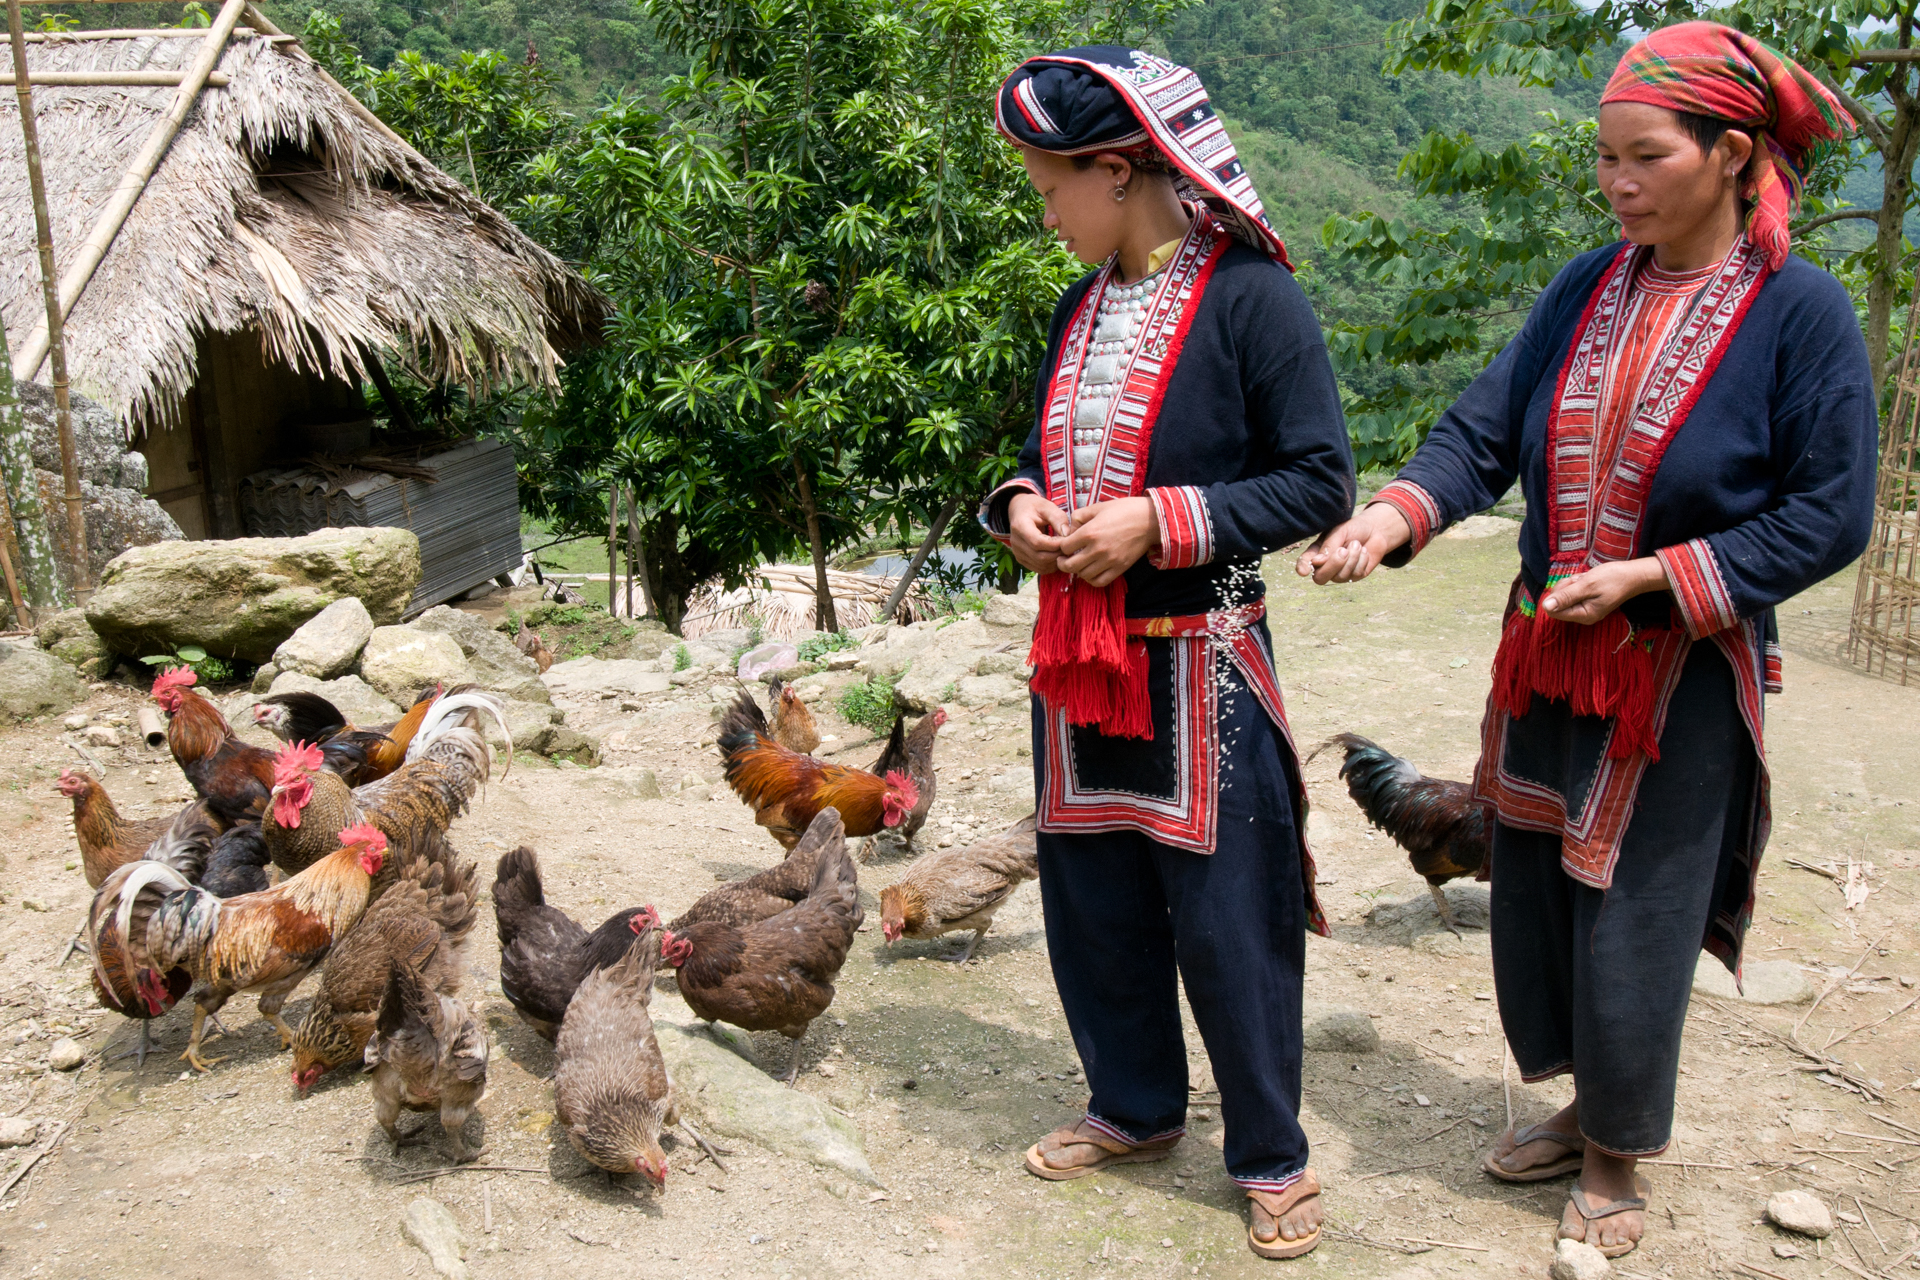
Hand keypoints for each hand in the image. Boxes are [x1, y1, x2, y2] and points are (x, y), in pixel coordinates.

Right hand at [1006, 491, 1070, 574]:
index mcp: (1020, 526)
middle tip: (1071, 547)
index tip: (1069, 539)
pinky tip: (1058, 556)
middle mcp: (1015, 542)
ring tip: (1066, 551)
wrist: (1019, 510)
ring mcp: (1017, 553)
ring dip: (1056, 561)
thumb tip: (1068, 535)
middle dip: (1058, 554)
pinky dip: (1051, 566)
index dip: (1056, 544)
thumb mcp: (1047, 507)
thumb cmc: (1035, 507)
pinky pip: (1038, 569)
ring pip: (1040, 565)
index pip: (1038, 542)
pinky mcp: (1021, 560)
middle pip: (1040, 556)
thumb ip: (1058, 518)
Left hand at [1055, 497, 1160, 588]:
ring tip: (1079, 564)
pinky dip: (1092, 579)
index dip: (1062, 546)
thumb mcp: (1098, 506)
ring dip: (1077, 571)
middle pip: (1070, 565)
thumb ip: (1079, 516)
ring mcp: (1109, 561)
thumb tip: (1069, 530)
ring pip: (1083, 575)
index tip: (1065, 545)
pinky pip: (1099, 581)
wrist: (1149, 520)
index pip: (1065, 547)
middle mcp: (1097, 549)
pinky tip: (1091, 572)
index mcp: (1090, 532)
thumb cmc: (1124, 510)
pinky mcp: (1119, 568)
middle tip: (1064, 559)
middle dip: (1063, 563)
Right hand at [1295, 503, 1411, 583]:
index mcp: (1317, 551)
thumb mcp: (1339, 532)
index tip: (1303, 571)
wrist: (1375, 530)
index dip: (1302, 567)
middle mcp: (1326, 565)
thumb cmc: (1353, 528)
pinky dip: (1362, 560)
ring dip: (1351, 559)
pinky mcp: (1354, 576)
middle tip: (1343, 550)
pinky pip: (1355, 575)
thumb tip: (1317, 562)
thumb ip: (1328, 546)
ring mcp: (1340, 573)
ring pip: (1339, 577)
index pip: (1305, 562)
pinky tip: (1364, 551)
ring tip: (1357, 544)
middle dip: (1332, 565)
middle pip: (1320, 578)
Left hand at [1538, 557, 1668, 624]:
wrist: (1633, 575)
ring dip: (1572, 583)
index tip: (1571, 585)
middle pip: (1557, 602)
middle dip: (1566, 587)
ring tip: (1587, 580)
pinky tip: (1589, 580)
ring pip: (1564, 595)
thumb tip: (1545, 607)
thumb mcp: (1587, 585)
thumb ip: (1566, 596)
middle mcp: (1582, 616)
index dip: (1557, 595)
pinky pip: (1573, 592)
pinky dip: (1578, 583)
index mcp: (1583, 615)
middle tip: (1582, 580)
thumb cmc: (1612, 579)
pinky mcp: (1587, 602)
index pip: (1553, 611)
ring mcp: (1585, 609)